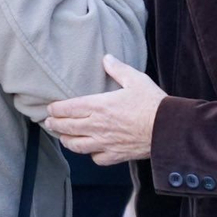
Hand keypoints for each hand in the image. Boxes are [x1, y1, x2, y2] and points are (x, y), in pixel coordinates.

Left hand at [43, 55, 165, 164]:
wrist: (168, 129)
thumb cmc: (152, 103)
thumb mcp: (136, 80)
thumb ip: (118, 69)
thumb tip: (106, 58)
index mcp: (99, 106)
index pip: (68, 108)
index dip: (56, 109)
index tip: (50, 109)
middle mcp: (97, 126)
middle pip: (67, 127)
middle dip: (55, 125)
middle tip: (49, 122)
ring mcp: (105, 142)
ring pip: (77, 145)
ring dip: (67, 141)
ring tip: (63, 137)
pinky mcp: (116, 155)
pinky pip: (96, 158)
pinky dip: (91, 154)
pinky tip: (91, 150)